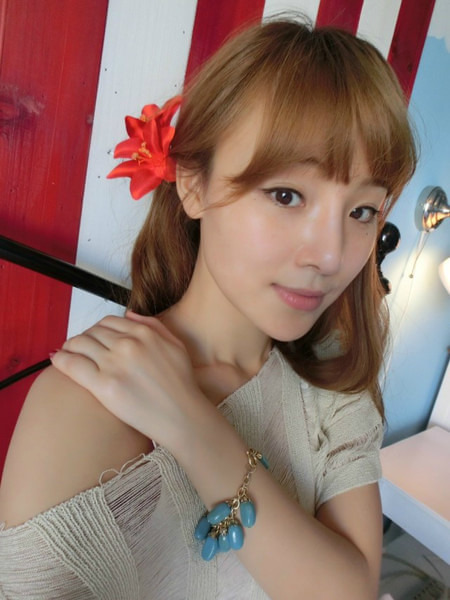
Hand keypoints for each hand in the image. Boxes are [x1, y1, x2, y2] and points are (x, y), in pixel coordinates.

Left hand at [50, 311, 204, 448]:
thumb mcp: (176, 345)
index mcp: (145, 333)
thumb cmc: (181, 385)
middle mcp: (128, 344)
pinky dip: (61, 360)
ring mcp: (115, 364)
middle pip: (92, 332)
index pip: (108, 322)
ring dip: (70, 346)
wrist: (182, 416)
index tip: (93, 338)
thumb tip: (128, 315)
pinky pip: (73, 365)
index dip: (97, 329)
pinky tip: (57, 361)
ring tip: (67, 354)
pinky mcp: (104, 386)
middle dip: (83, 338)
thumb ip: (154, 325)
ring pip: (79, 344)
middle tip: (78, 348)